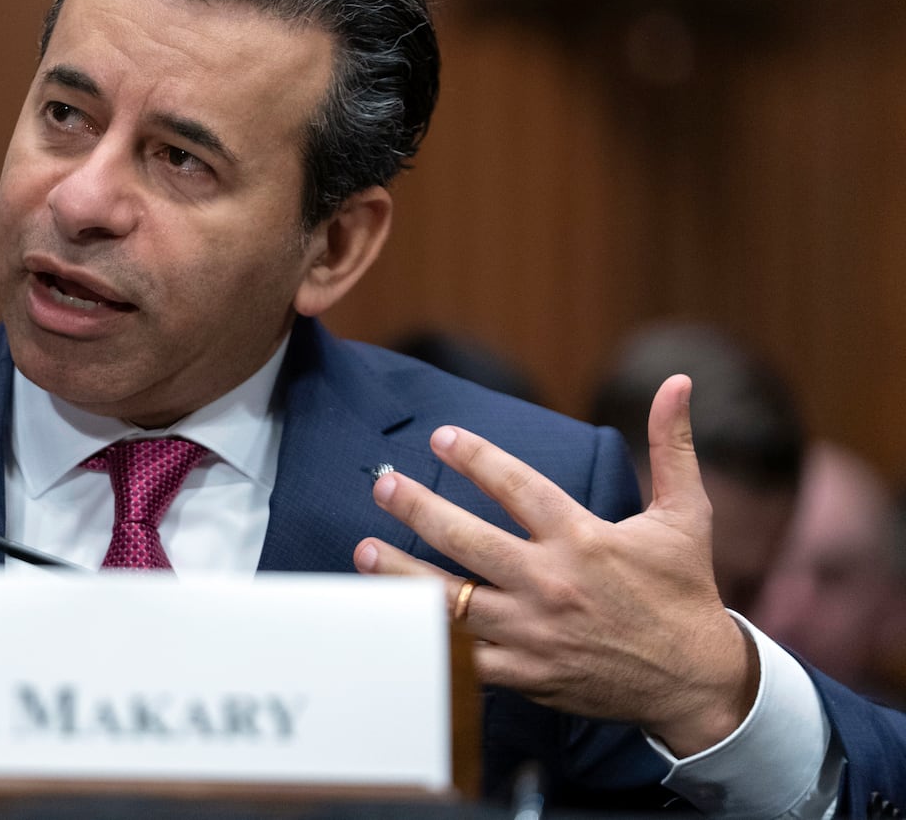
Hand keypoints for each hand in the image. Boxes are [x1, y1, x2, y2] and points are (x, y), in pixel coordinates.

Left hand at [353, 374, 757, 756]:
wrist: (699, 681)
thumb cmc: (685, 591)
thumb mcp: (686, 515)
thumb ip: (672, 447)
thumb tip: (677, 382)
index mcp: (585, 540)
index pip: (518, 488)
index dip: (477, 458)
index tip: (440, 436)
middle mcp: (553, 584)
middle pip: (470, 541)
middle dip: (420, 509)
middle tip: (383, 485)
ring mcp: (535, 633)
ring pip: (453, 602)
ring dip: (403, 575)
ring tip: (363, 551)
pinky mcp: (526, 674)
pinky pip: (463, 659)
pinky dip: (426, 641)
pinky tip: (392, 618)